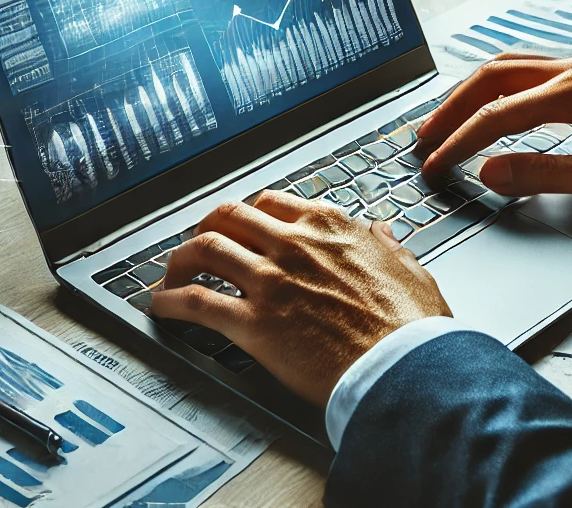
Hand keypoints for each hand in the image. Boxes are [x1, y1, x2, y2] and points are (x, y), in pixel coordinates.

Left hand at [149, 193, 449, 406]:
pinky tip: (160, 307)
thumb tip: (380, 230)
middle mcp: (293, 245)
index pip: (273, 202)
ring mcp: (270, 282)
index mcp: (330, 228)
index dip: (249, 214)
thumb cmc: (411, 328)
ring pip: (205, 249)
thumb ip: (388, 246)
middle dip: (205, 227)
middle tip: (197, 243)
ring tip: (171, 273)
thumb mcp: (410, 270)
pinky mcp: (254, 323)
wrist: (403, 369)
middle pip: (229, 216)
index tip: (241, 226)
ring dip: (180, 260)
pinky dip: (171, 302)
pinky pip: (198, 303)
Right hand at [414, 54, 571, 204]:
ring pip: (506, 66)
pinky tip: (489, 100)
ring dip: (469, 92)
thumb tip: (490, 172)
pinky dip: (494, 83)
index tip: (436, 166)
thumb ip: (544, 173)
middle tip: (424, 138)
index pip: (497, 116)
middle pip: (490, 78)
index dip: (460, 143)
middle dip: (451, 108)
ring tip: (444, 119)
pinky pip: (525, 68)